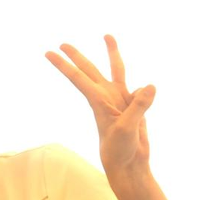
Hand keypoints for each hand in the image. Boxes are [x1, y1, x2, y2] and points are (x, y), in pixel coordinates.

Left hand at [46, 36, 152, 178]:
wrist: (129, 163)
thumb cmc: (120, 149)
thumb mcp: (127, 129)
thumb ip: (138, 106)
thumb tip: (149, 85)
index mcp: (98, 101)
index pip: (78, 78)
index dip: (64, 65)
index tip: (49, 52)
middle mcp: (106, 97)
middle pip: (90, 70)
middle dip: (76, 56)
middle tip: (62, 43)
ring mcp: (119, 99)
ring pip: (115, 70)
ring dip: (112, 54)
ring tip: (106, 36)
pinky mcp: (133, 105)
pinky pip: (140, 91)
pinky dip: (145, 94)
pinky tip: (146, 104)